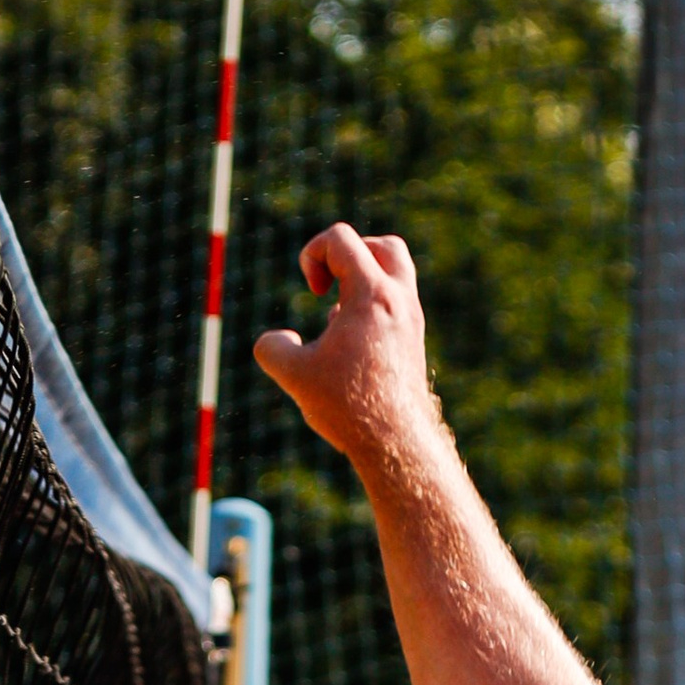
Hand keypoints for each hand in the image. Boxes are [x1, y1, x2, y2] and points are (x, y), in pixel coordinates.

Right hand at [254, 226, 438, 471]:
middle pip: (383, 246)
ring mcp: (412, 324)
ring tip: (340, 318)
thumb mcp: (292, 374)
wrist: (397, 445)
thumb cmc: (349, 408)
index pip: (341, 238)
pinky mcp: (413, 346)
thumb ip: (271, 346)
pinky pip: (394, 307)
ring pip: (395, 276)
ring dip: (362, 282)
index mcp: (373, 295)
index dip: (312, 253)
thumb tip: (279, 340)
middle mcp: (401, 303)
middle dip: (349, 255)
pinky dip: (370, 311)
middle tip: (332, 287)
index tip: (311, 292)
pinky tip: (353, 347)